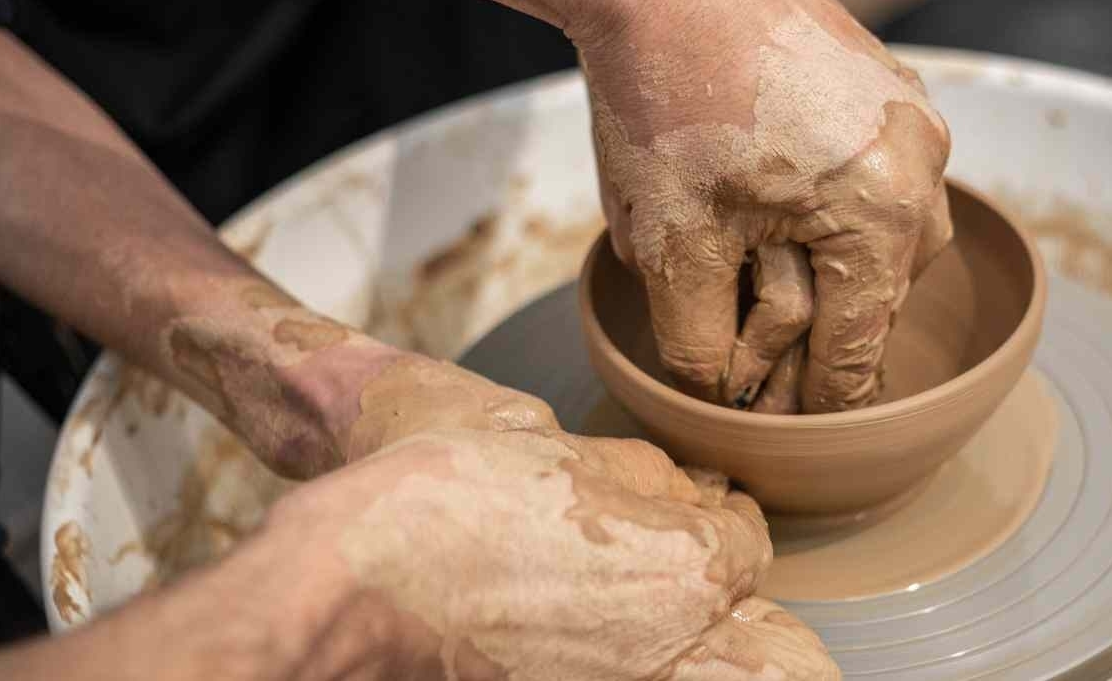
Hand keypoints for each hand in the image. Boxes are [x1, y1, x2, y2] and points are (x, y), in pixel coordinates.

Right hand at [260, 427, 840, 679]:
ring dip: (688, 639)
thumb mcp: (560, 454)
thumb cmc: (445, 506)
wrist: (351, 588)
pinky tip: (577, 623)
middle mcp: (665, 651)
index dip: (721, 512)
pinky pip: (626, 677)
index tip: (697, 502)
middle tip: (695, 577)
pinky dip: (628, 656)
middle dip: (747, 616)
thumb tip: (694, 490)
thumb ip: (646, 475)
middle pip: (760, 647)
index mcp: (685, 572)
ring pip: (693, 670)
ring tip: (631, 600)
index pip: (748, 546)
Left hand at [579, 0, 952, 412]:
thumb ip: (700, 342)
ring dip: (815, 270)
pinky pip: (865, 177)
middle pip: (872, 296)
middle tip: (755, 381)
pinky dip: (820, 210)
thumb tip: (721, 403)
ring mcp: (908, 117)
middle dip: (809, 338)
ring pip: (872, 236)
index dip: (817, 406)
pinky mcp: (881, 86)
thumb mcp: (672, 245)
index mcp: (885, 212)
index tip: (796, 444)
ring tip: (745, 284)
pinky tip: (762, 212)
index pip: (858, 349)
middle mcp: (919, 164)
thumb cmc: (667, 99)